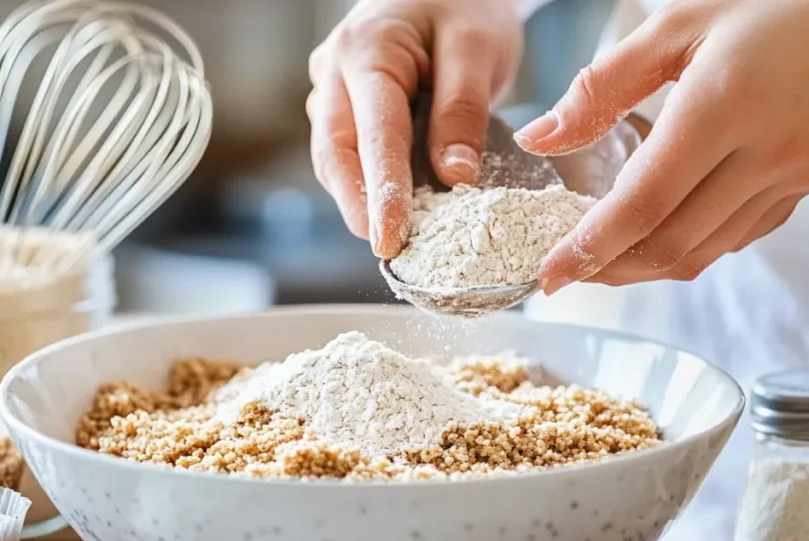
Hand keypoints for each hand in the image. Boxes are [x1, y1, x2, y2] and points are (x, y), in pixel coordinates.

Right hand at [307, 0, 522, 257]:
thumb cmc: (463, 2)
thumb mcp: (478, 47)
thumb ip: (463, 110)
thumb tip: (454, 179)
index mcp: (366, 51)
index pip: (373, 135)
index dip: (382, 192)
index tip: (391, 238)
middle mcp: (334, 72)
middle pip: (335, 154)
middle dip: (358, 206)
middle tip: (387, 249)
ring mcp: (330, 89)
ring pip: (334, 158)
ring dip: (359, 199)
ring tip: (394, 235)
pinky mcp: (340, 105)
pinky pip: (346, 152)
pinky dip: (365, 182)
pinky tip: (392, 205)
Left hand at [514, 0, 808, 292]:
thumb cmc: (773, 4)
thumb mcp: (679, 25)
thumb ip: (602, 85)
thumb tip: (539, 138)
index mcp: (722, 106)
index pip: (643, 203)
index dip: (589, 248)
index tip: (550, 274)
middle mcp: (764, 151)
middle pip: (671, 243)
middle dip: (609, 270)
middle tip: (569, 268)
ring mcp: (791, 174)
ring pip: (705, 252)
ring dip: (646, 268)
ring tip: (602, 259)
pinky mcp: (805, 185)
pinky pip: (738, 238)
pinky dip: (690, 249)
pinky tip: (659, 235)